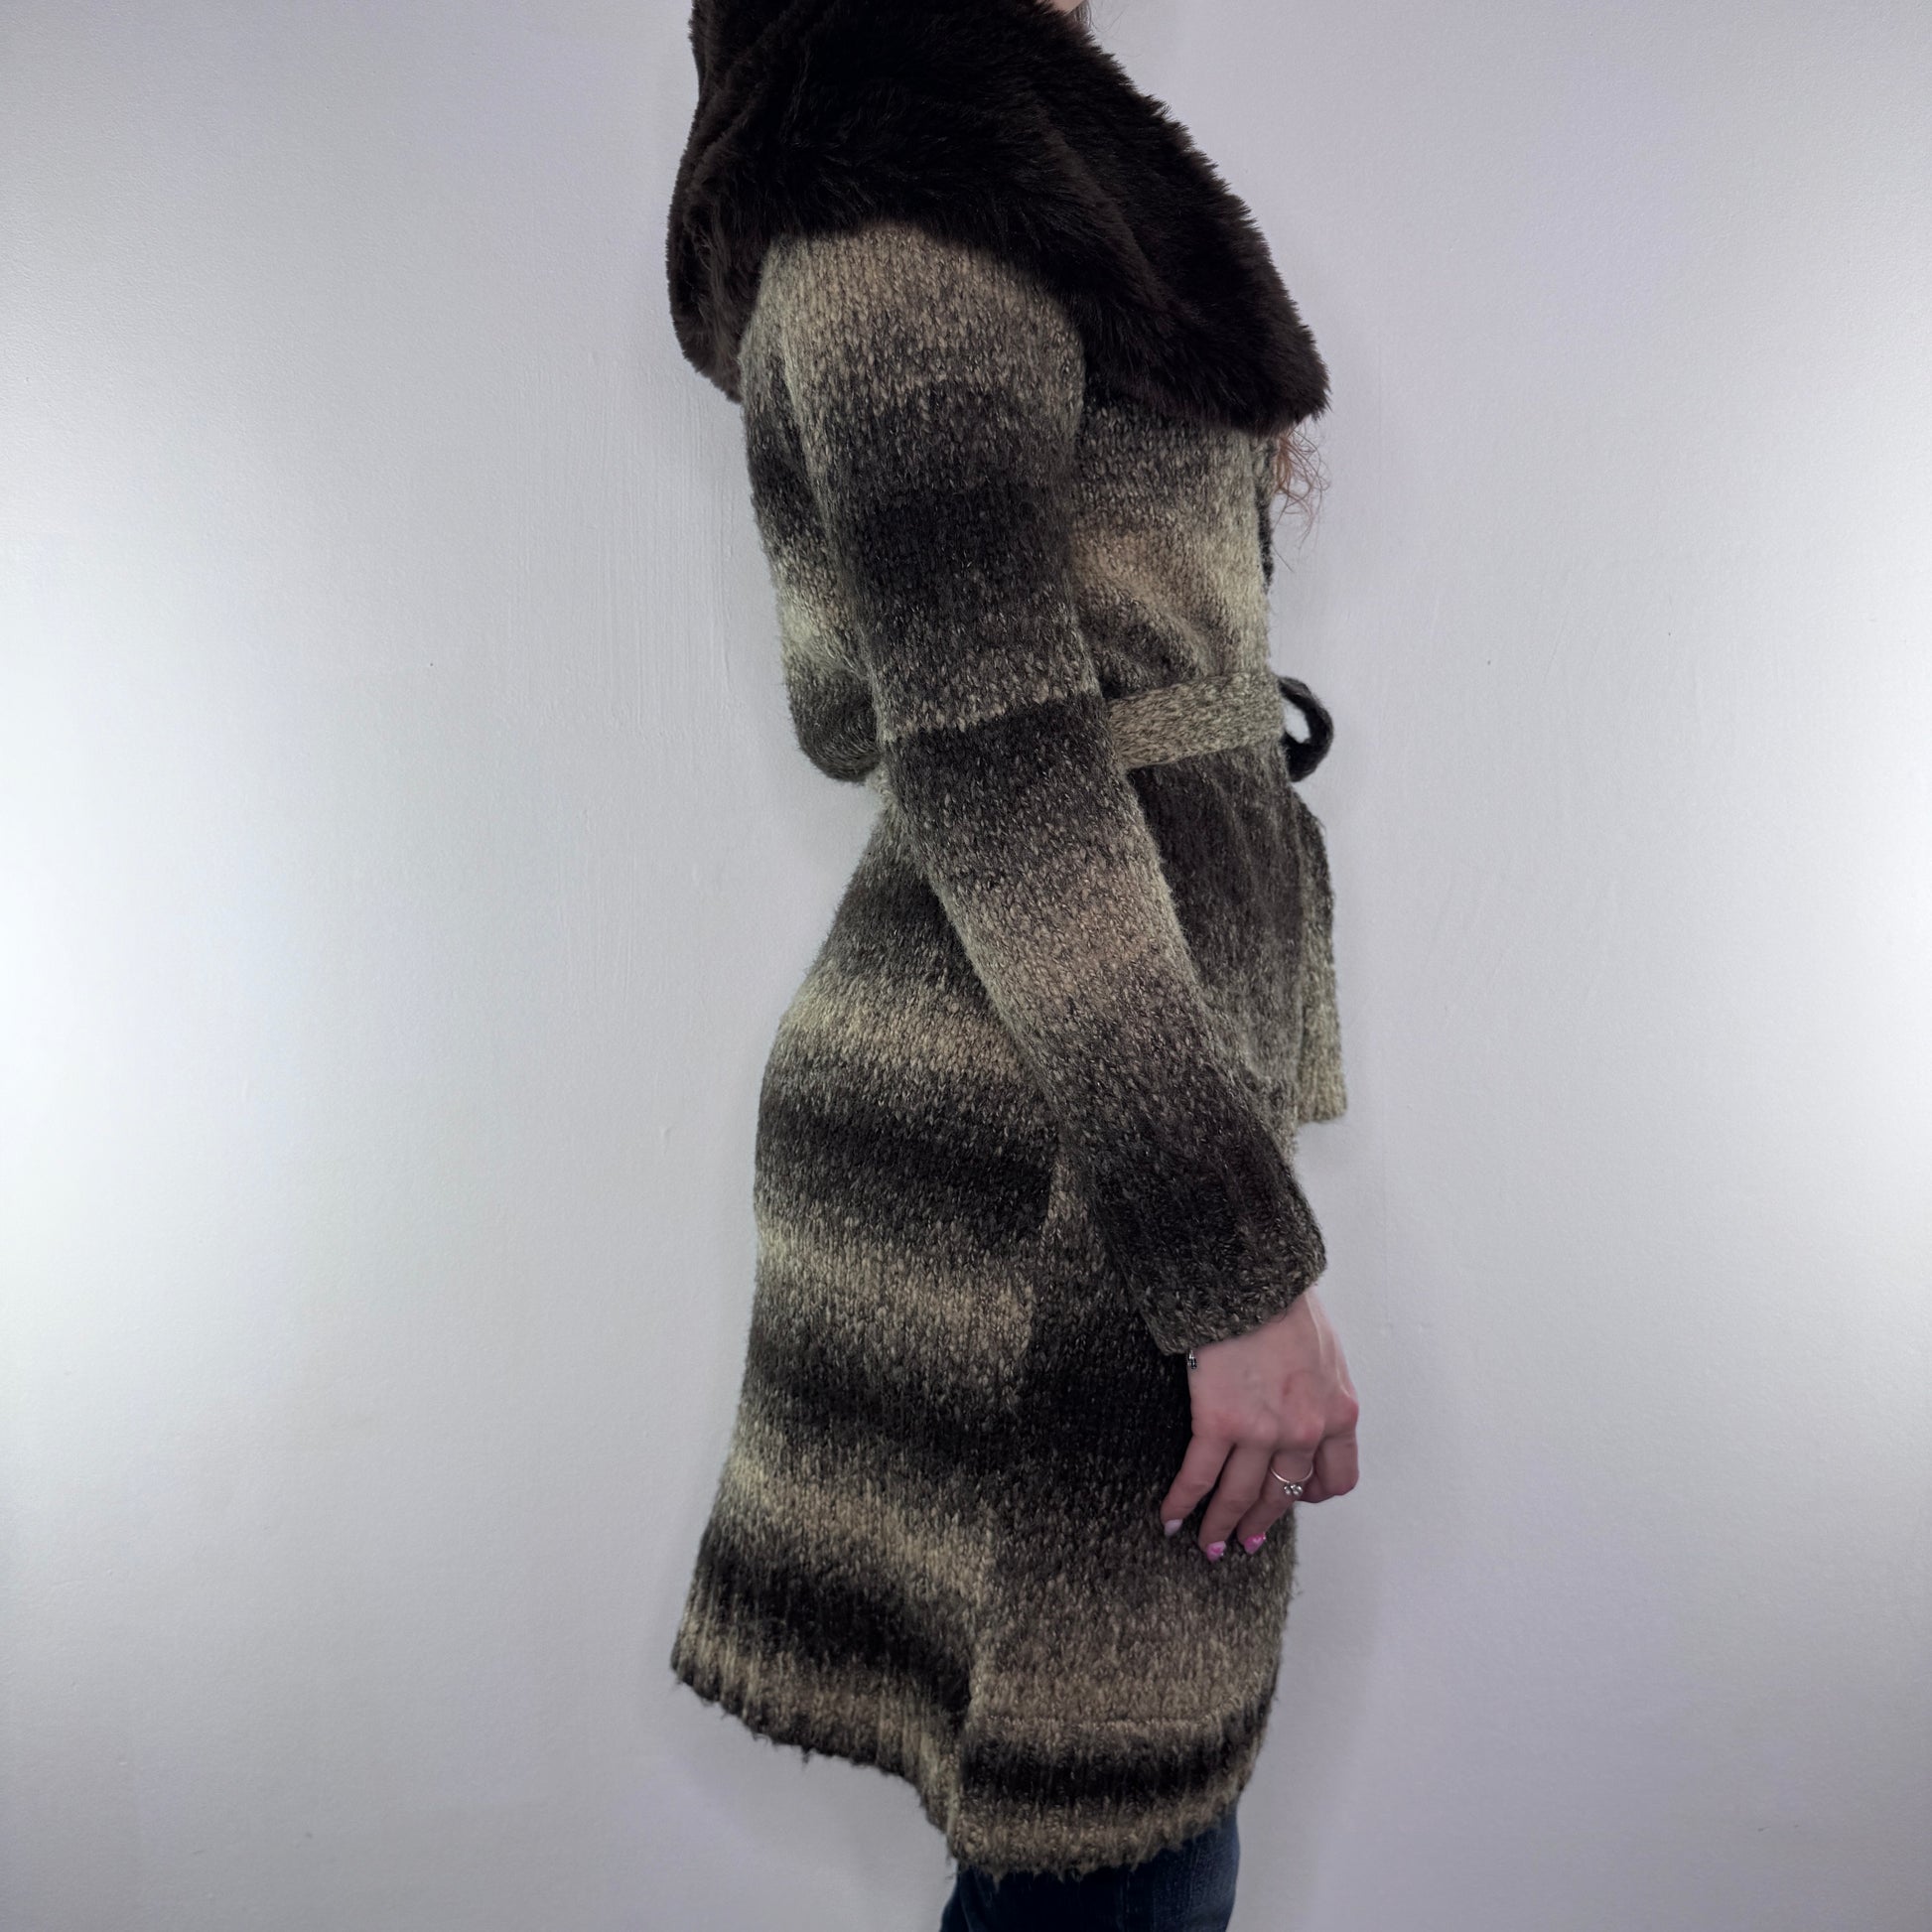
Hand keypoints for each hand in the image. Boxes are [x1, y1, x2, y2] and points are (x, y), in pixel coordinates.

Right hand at [1156, 1285, 1359, 1559]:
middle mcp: (1305, 1431)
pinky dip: (1183, 1503)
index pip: (1337, 1479)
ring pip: (1241, 1496)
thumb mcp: (1326, 1351)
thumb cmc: (1284, 1302)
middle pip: (1284, 1495)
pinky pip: (1199, 1476)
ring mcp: (1262, 1431)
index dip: (1312, 1496)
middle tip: (1245, 1540)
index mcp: (1339, 1413)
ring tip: (1209, 1544)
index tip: (1294, 1500)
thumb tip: (1307, 1411)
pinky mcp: (1219, 1422)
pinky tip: (1171, 1519)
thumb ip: (1322, 1391)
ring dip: (1221, 1526)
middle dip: (1262, 1522)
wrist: (1251, 1277)